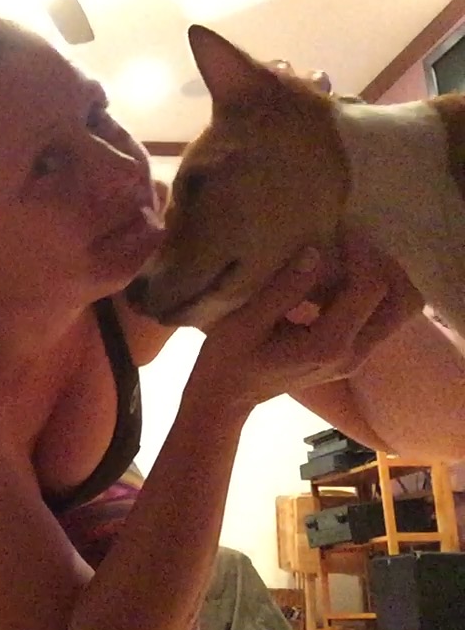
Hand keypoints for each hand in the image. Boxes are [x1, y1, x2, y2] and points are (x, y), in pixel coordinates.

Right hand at [190, 232, 421, 410]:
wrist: (227, 396)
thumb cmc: (227, 358)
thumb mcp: (245, 321)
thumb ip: (283, 289)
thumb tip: (316, 252)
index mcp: (328, 345)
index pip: (370, 290)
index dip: (361, 254)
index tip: (336, 234)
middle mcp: (353, 354)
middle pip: (403, 301)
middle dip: (384, 265)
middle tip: (351, 246)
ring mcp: (356, 358)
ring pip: (399, 310)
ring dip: (381, 278)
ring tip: (347, 260)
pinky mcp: (353, 355)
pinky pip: (382, 317)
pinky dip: (371, 293)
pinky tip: (337, 281)